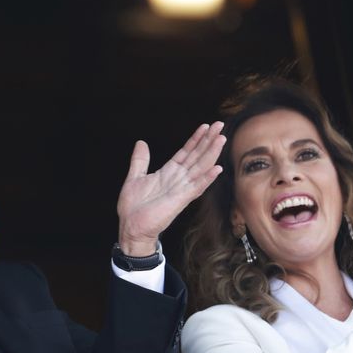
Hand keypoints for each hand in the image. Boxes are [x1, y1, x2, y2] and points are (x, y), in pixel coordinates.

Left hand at [116, 122, 225, 255]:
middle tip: (219, 125)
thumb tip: (141, 143)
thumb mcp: (135, 177)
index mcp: (168, 172)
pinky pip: (196, 187)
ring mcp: (181, 189)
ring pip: (200, 168)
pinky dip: (207, 178)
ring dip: (211, 153)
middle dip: (208, 140)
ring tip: (221, 139)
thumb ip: (140, 160)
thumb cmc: (133, 206)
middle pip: (197, 156)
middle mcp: (178, 179)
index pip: (186, 152)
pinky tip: (217, 168)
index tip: (205, 126)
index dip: (196, 139)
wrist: (131, 227)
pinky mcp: (181, 200)